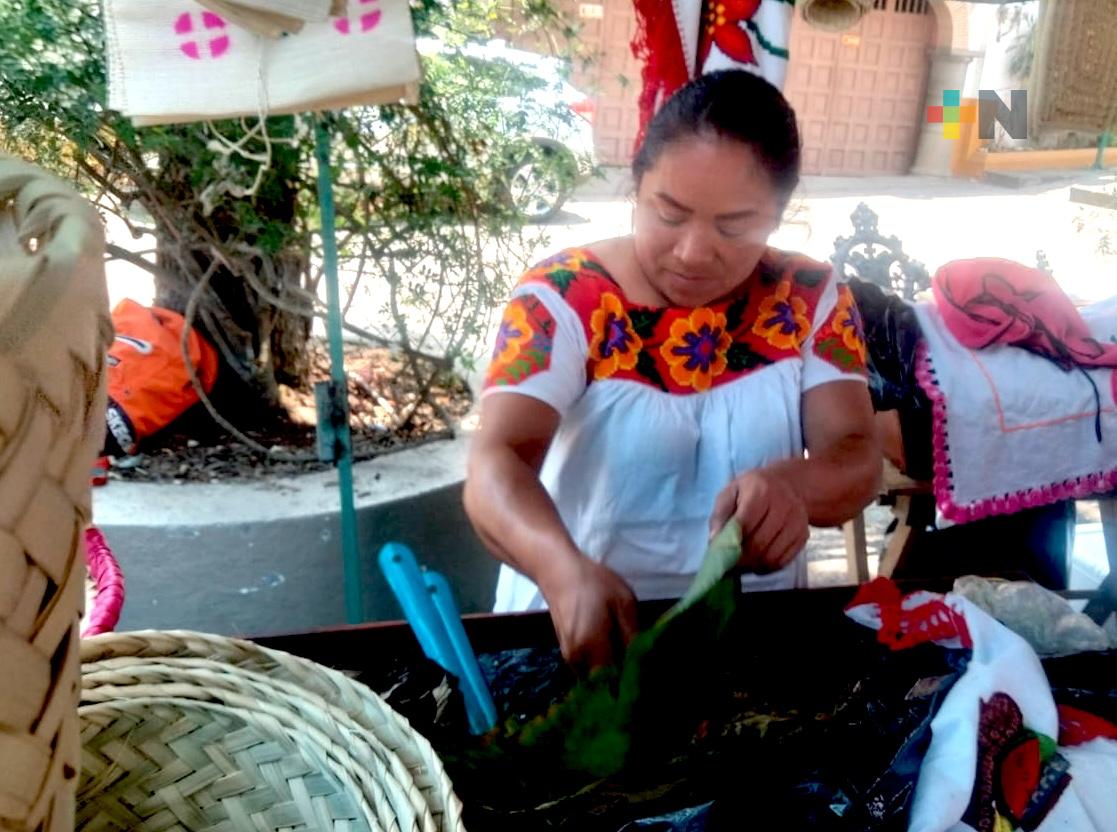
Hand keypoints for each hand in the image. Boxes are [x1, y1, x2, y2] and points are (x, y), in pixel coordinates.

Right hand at [537, 554, 637, 673]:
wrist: (557, 571)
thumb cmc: (593, 583)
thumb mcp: (623, 602)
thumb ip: (633, 635)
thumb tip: (641, 661)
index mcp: (592, 648)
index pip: (615, 683)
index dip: (631, 682)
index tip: (645, 674)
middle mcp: (577, 660)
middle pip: (605, 683)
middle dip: (622, 678)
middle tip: (639, 663)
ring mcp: (569, 657)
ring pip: (595, 676)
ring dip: (611, 670)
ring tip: (625, 652)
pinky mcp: (567, 651)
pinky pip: (588, 667)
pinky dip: (600, 663)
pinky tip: (611, 644)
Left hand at [709, 470, 808, 573]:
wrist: (787, 485)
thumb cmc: (753, 490)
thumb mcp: (731, 492)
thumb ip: (720, 515)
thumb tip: (714, 541)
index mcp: (760, 491)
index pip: (744, 524)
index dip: (730, 544)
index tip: (720, 555)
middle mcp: (782, 506)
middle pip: (758, 544)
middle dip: (740, 559)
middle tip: (730, 564)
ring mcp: (796, 522)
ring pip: (771, 557)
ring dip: (754, 565)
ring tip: (743, 562)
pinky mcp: (803, 535)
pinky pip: (783, 561)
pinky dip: (767, 567)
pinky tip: (758, 561)